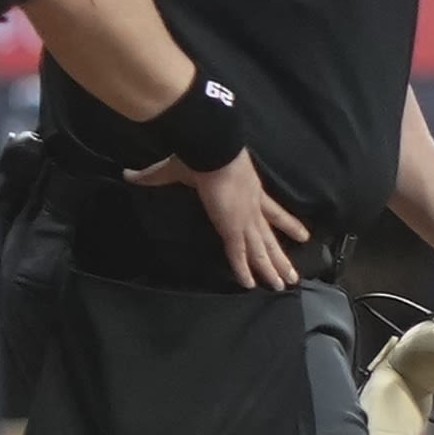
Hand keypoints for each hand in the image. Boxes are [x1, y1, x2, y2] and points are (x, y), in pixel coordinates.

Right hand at [131, 152, 314, 289]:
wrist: (212, 149)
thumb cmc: (201, 153)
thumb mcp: (179, 166)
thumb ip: (155, 175)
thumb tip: (129, 174)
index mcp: (250, 191)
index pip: (273, 212)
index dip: (288, 224)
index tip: (304, 236)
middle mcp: (252, 208)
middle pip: (271, 237)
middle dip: (281, 258)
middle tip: (294, 275)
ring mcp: (244, 219)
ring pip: (260, 250)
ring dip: (271, 269)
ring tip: (285, 285)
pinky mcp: (233, 227)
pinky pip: (238, 255)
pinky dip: (243, 270)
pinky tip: (250, 285)